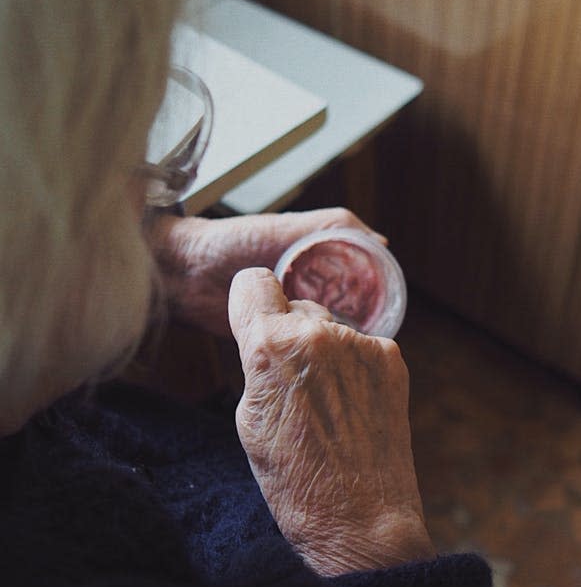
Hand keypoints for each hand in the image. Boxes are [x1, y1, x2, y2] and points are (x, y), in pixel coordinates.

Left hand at [147, 208, 384, 335]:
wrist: (183, 273)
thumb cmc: (233, 241)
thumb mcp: (287, 228)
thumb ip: (329, 227)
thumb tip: (380, 243)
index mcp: (314, 257)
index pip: (357, 274)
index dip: (376, 288)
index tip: (391, 305)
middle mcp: (305, 282)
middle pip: (346, 302)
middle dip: (362, 316)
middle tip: (375, 335)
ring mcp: (289, 308)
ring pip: (326, 324)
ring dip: (338, 335)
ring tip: (355, 349)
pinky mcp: (272, 332)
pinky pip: (300, 342)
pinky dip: (313, 349)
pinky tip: (325, 359)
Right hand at [229, 268, 434, 575]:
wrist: (361, 518)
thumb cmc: (295, 479)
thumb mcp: (250, 418)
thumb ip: (257, 362)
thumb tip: (271, 333)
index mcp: (271, 346)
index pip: (252, 282)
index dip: (251, 302)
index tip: (256, 319)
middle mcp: (319, 333)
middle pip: (295, 305)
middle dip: (290, 333)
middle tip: (295, 382)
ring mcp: (361, 343)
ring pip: (330, 326)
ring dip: (325, 350)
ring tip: (328, 402)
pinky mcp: (391, 356)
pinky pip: (361, 345)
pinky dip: (355, 365)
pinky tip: (354, 404)